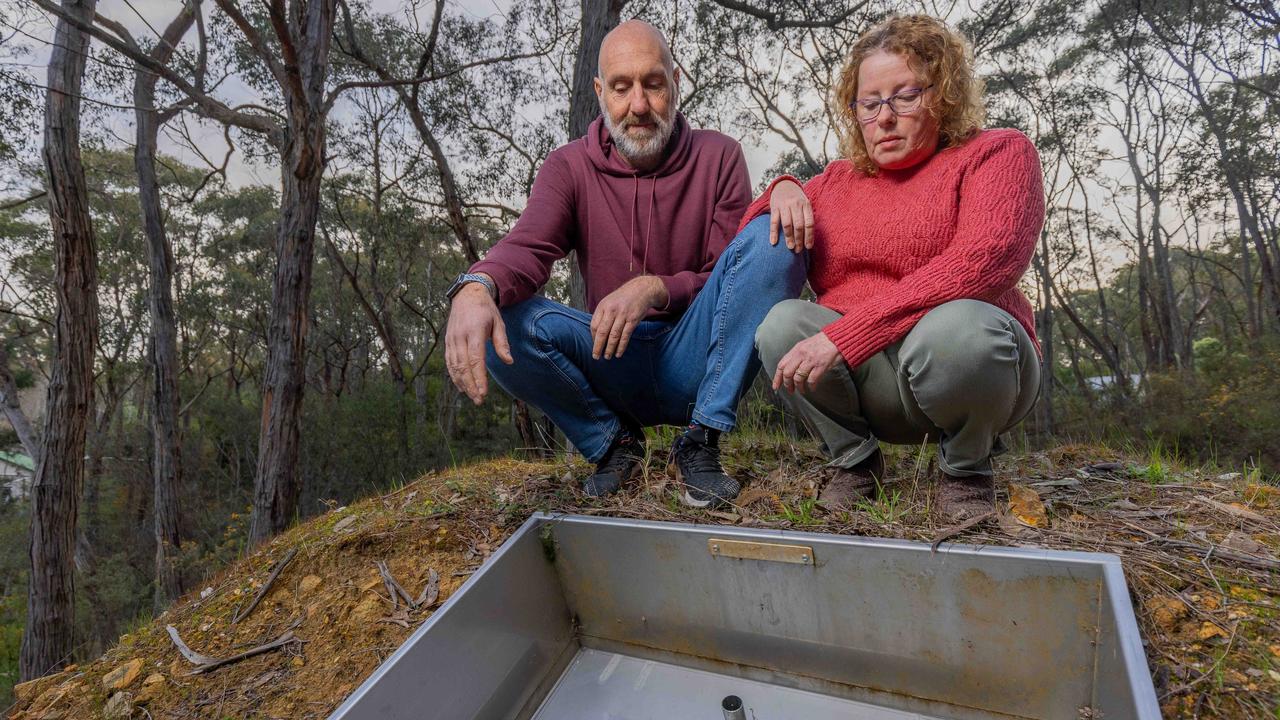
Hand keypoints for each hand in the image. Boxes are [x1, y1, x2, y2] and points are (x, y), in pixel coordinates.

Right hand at [444, 280, 511, 403]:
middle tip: (479, 401)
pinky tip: (461, 386)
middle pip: (463, 366)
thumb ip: (502, 343)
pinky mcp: (447, 342)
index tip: (483, 393)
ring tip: (472, 396)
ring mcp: (451, 339)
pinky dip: (454, 375)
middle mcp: (460, 337)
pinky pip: (449, 362)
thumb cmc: (486, 310)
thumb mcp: (498, 322)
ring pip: (454, 366)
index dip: (479, 378)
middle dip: (471, 386)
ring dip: (462, 383)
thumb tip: (509, 361)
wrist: (467, 295)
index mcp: (474, 331)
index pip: (475, 359)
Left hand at [590, 276, 667, 358]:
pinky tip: (618, 353)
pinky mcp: (633, 319)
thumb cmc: (623, 298)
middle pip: (602, 332)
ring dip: (609, 348)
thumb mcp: (609, 302)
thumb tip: (596, 334)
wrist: (642, 289)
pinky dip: (621, 346)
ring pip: (613, 336)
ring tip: (607, 357)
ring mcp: (623, 315)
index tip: (595, 346)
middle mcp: (612, 310)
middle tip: (596, 357)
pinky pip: (625, 336)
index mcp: (603, 306)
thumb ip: (602, 315)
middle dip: (598, 346)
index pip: (594, 325)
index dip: (593, 338)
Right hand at [767, 179, 812, 252]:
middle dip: (799, 239)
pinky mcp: (774, 207)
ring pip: (787, 225)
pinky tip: (773, 242)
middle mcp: (796, 205)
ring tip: (790, 247)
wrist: (784, 185)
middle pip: (799, 225)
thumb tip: (809, 238)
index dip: (809, 236)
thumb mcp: (805, 205)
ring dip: (788, 238)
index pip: (809, 223)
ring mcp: (784, 206)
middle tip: (798, 250)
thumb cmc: (796, 199)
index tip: (808, 247)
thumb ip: (806, 217)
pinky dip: (773, 233)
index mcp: (806, 205)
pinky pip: (773, 222)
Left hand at [772, 331, 840, 392]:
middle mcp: (801, 354)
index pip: (781, 365)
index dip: (777, 378)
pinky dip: (811, 386)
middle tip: (790, 390)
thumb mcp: (805, 345)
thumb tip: (789, 369)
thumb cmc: (823, 343)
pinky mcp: (821, 365)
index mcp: (796, 349)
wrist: (838, 338)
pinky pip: (811, 380)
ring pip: (798, 378)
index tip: (775, 387)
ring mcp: (811, 360)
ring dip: (799, 387)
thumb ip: (797, 355)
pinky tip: (813, 388)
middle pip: (787, 373)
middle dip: (787, 384)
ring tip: (802, 390)